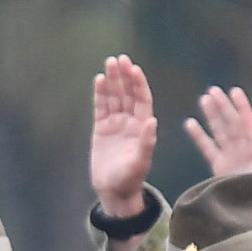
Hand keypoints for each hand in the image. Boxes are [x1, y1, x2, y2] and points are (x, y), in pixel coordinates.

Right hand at [87, 56, 157, 218]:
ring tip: (109, 63)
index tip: (134, 69)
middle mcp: (130, 121)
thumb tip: (151, 121)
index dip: (138, 84)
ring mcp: (115, 124)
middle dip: (124, 76)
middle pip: (128, 94)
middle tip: (120, 59)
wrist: (113, 190)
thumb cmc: (129, 179)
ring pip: (114, 97)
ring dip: (112, 80)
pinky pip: (101, 107)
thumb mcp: (140, 162)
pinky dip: (101, 93)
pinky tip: (99, 79)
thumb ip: (146, 142)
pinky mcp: (101, 128)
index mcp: (143, 127)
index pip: (142, 100)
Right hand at [184, 84, 251, 181]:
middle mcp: (243, 148)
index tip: (234, 91)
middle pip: (231, 123)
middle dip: (223, 106)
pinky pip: (207, 147)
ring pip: (219, 131)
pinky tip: (190, 123)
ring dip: (212, 115)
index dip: (242, 107)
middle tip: (213, 90)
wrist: (248, 211)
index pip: (248, 122)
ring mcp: (230, 156)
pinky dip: (198, 136)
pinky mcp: (218, 166)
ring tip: (203, 99)